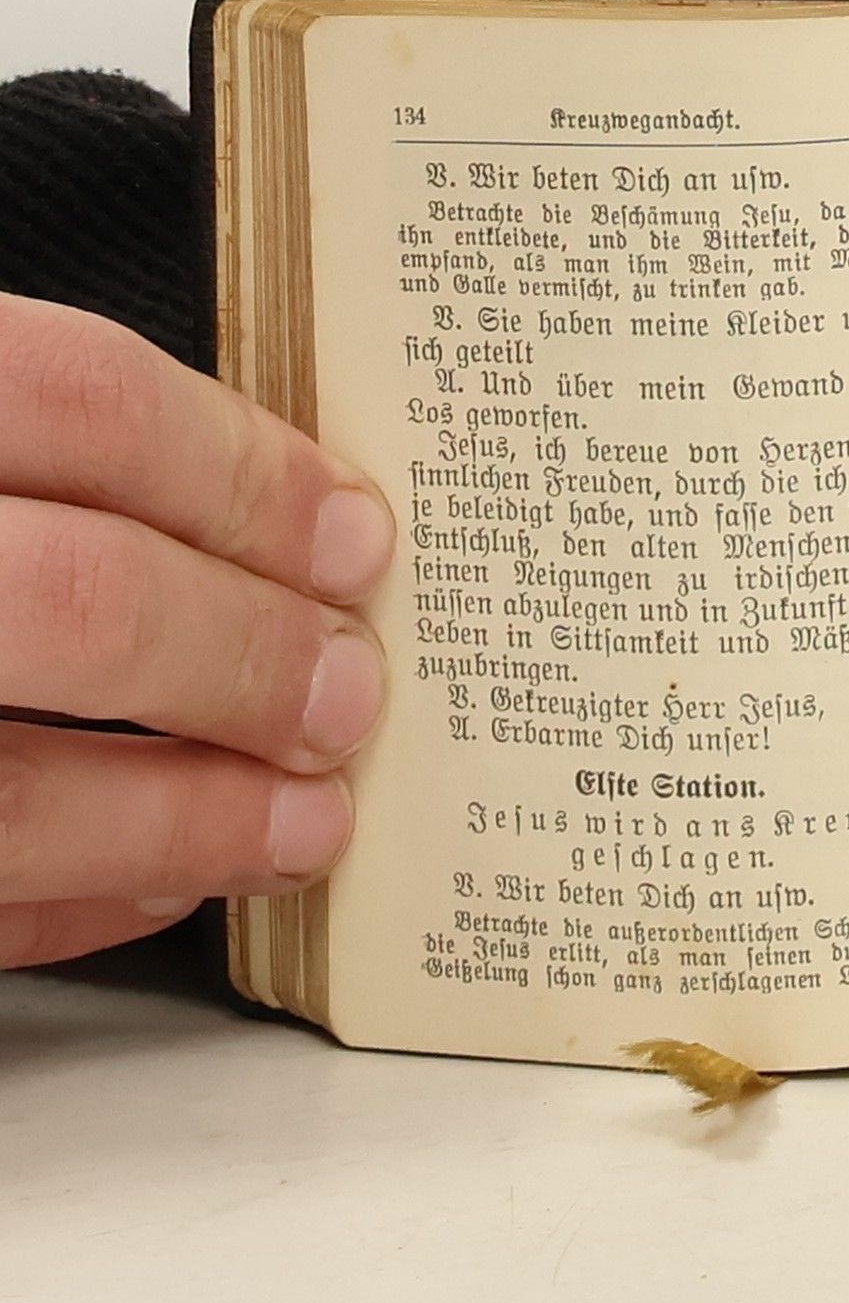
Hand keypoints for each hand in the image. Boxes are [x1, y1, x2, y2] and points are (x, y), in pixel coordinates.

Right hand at [0, 294, 392, 966]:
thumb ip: (60, 446)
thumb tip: (283, 505)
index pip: (79, 400)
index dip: (243, 472)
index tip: (359, 536)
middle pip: (79, 602)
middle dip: (249, 655)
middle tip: (356, 689)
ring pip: (15, 800)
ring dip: (192, 820)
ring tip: (312, 822)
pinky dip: (75, 901)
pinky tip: (165, 878)